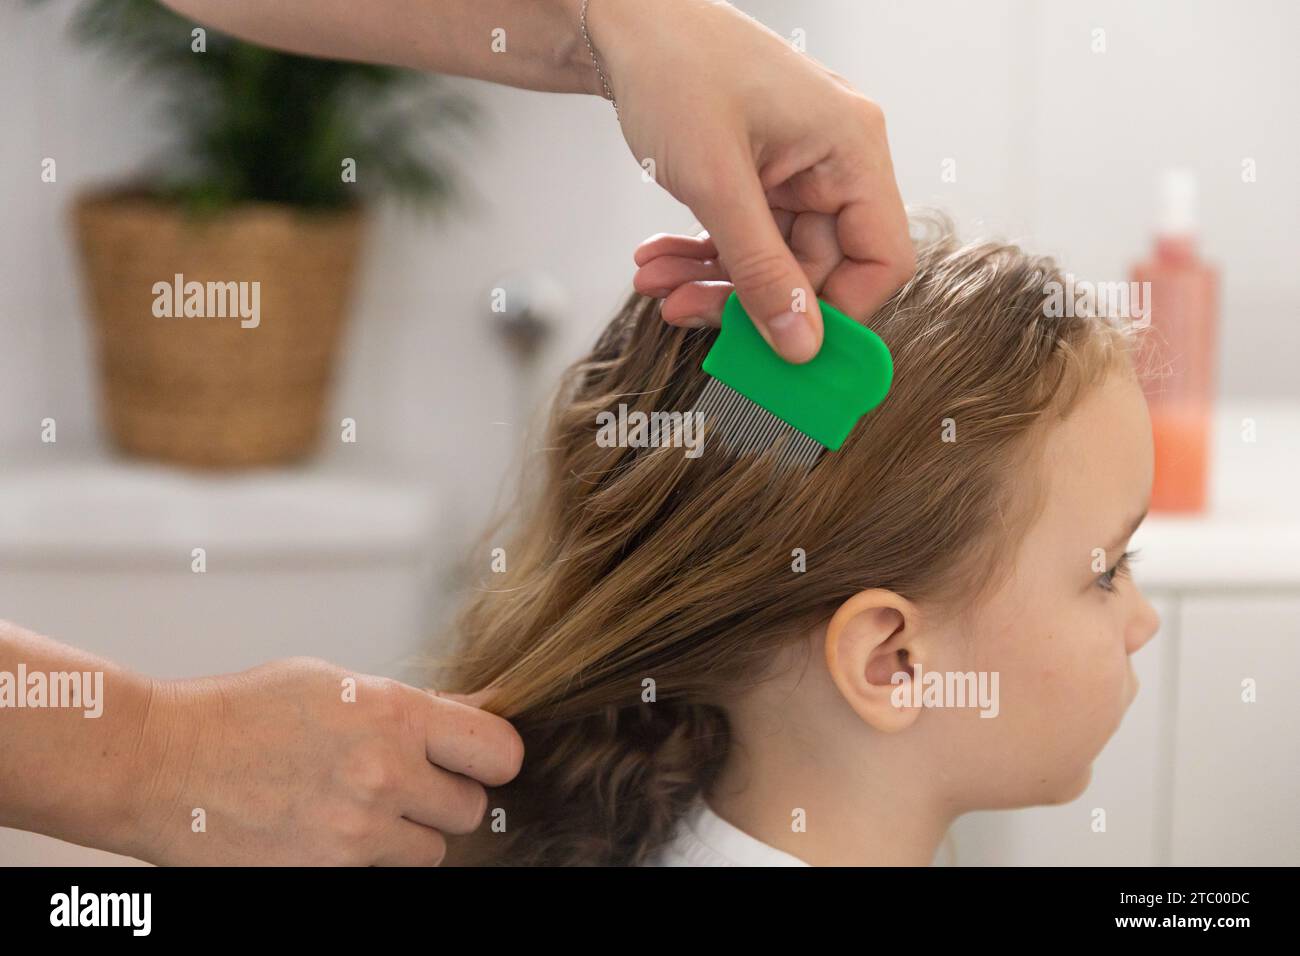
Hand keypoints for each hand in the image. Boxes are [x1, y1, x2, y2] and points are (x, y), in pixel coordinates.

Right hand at [124, 658, 521, 864]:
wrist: (161, 763)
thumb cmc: (241, 713)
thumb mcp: (336, 684)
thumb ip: (410, 707)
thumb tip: (472, 717)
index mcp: (393, 714)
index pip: (500, 751)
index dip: (493, 757)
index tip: (479, 760)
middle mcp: (385, 774)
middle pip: (472, 809)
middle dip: (446, 798)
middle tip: (410, 784)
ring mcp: (356, 832)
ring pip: (432, 852)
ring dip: (410, 835)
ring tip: (362, 808)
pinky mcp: (329, 874)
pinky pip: (381, 874)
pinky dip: (366, 860)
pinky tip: (329, 831)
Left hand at [589, 0, 914, 360]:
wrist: (623, 21)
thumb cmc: (674, 70)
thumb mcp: (716, 183)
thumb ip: (761, 269)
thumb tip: (801, 346)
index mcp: (852, 147)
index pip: (881, 259)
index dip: (836, 311)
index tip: (778, 342)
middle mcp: (836, 158)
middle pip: (817, 267)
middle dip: (745, 296)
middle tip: (683, 310)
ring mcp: (798, 166)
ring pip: (772, 257)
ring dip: (713, 278)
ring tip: (656, 285)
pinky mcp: (762, 173)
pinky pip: (746, 235)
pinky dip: (704, 252)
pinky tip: (659, 261)